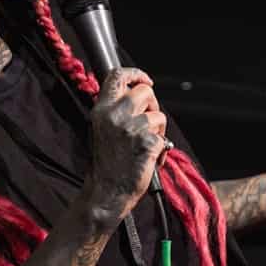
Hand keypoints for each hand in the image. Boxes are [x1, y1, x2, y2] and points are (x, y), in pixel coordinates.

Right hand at [87, 66, 166, 211]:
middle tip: (150, 122)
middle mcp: (114, 115)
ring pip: (158, 115)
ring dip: (158, 129)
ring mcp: (131, 128)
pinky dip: (162, 148)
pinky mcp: (146, 142)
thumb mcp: (103, 128)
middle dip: (153, 105)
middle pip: (145, 91)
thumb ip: (117, 109)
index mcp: (101, 109)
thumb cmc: (108, 162)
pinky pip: (164, 137)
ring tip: (146, 145)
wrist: (107, 191)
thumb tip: (140, 93)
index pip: (117, 76)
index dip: (136, 74)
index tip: (146, 80)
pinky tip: (150, 158)